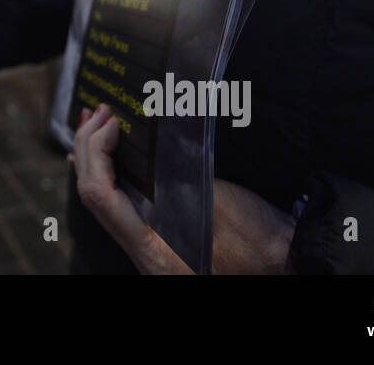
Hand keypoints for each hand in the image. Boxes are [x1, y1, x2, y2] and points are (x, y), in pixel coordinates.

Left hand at [71, 104, 295, 273]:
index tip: (111, 123)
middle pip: (93, 196)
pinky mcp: (154, 234)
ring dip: (92, 156)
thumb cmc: (260, 240)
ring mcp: (145, 245)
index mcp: (152, 252)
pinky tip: (102, 152)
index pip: (101, 197)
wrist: (286, 260)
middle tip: (98, 112)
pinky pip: (116, 201)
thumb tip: (140, 145)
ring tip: (93, 121)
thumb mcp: (218, 205)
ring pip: (99, 197)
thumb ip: (175, 183)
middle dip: (88, 149)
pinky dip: (106, 172)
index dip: (98, 154)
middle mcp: (141, 253)